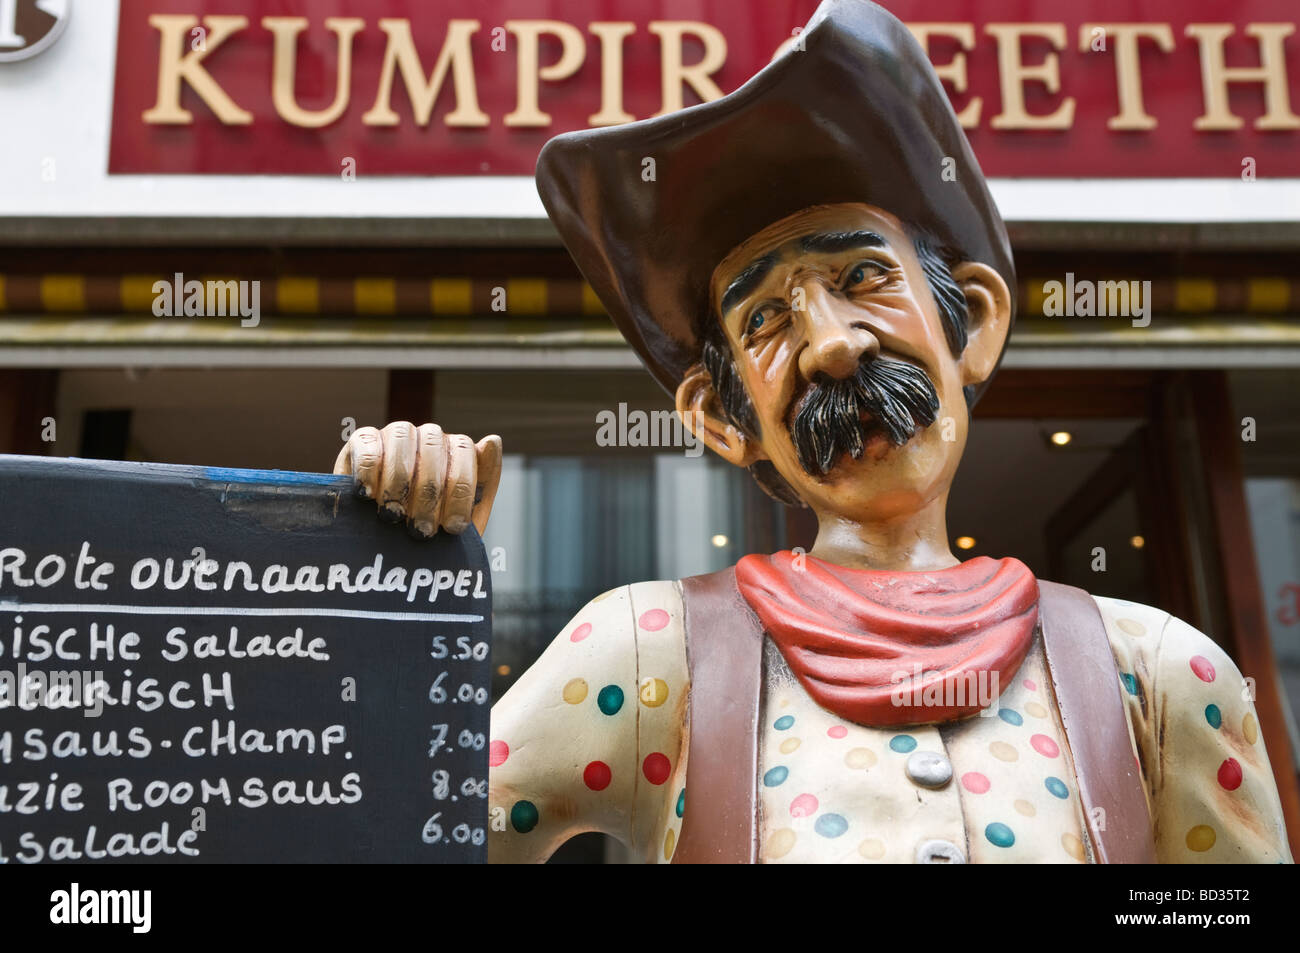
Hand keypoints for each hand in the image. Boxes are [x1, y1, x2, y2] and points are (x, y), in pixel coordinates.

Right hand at [333, 422, 501, 536]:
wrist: (385, 544)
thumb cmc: (430, 529)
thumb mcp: (464, 515)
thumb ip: (485, 482)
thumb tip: (494, 439)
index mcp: (456, 449)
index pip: (464, 450)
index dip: (460, 491)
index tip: (452, 528)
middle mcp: (428, 436)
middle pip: (433, 445)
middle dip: (429, 494)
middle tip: (421, 531)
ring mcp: (395, 434)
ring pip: (401, 438)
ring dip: (398, 482)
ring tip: (393, 516)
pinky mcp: (361, 441)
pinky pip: (367, 444)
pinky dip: (368, 469)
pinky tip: (368, 496)